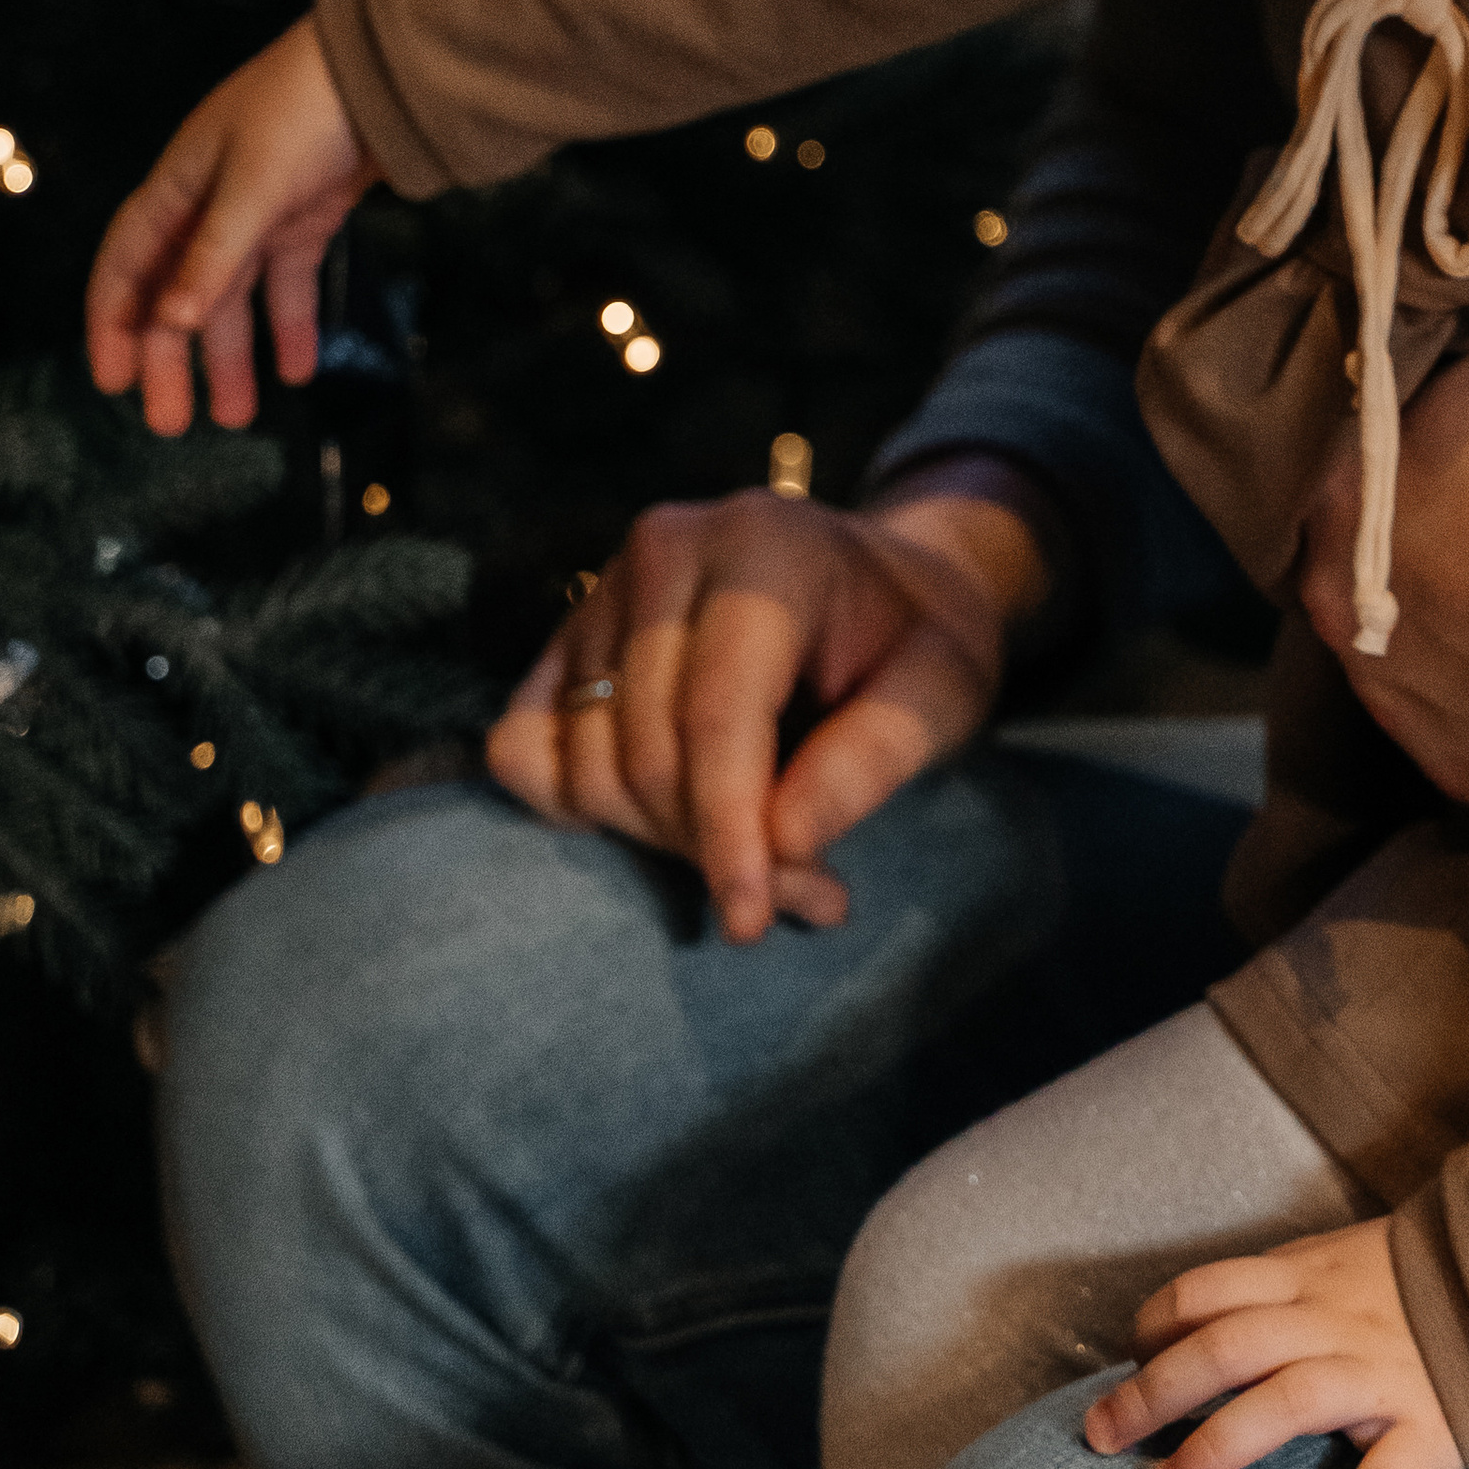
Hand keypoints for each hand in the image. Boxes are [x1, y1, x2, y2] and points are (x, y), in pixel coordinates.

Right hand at [85, 20, 376, 437]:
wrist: (385, 68)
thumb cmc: (305, 112)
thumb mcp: (255, 185)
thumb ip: (217, 254)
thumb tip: (174, 322)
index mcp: (179, 185)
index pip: (128, 261)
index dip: (114, 320)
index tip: (112, 379)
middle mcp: (211, 201)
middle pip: (179, 291)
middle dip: (172, 357)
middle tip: (170, 423)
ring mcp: (260, 210)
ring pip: (232, 295)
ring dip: (230, 354)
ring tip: (235, 417)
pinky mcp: (307, 215)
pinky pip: (287, 281)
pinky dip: (291, 323)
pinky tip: (299, 370)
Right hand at [484, 463, 1055, 940]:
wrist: (883, 583)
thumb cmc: (916, 641)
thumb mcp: (944, 692)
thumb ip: (871, 761)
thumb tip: (779, 843)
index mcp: (765, 549)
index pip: (717, 712)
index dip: (726, 827)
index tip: (749, 920)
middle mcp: (667, 550)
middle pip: (647, 748)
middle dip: (710, 845)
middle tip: (801, 886)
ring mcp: (604, 588)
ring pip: (587, 762)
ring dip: (659, 837)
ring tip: (758, 849)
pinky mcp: (567, 633)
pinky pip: (524, 748)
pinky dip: (579, 804)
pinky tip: (663, 812)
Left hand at [1084, 1218, 1459, 1468]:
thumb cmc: (1407, 1284)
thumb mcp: (1334, 1260)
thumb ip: (1271, 1289)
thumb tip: (1184, 1325)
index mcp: (1305, 1278)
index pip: (1208, 1291)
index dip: (1156, 1328)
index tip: (1130, 1364)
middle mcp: (1333, 1322)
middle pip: (1227, 1345)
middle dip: (1156, 1392)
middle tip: (1102, 1438)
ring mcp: (1380, 1376)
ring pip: (1286, 1402)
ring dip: (1218, 1448)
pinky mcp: (1428, 1432)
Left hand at [1302, 341, 1468, 805]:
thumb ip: (1430, 404)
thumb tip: (1416, 422)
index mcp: (1335, 507)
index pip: (1350, 465)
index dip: (1409, 455)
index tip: (1459, 453)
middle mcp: (1337, 615)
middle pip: (1364, 563)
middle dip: (1420, 544)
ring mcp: (1397, 708)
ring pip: (1405, 647)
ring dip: (1449, 623)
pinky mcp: (1461, 775)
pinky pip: (1461, 717)